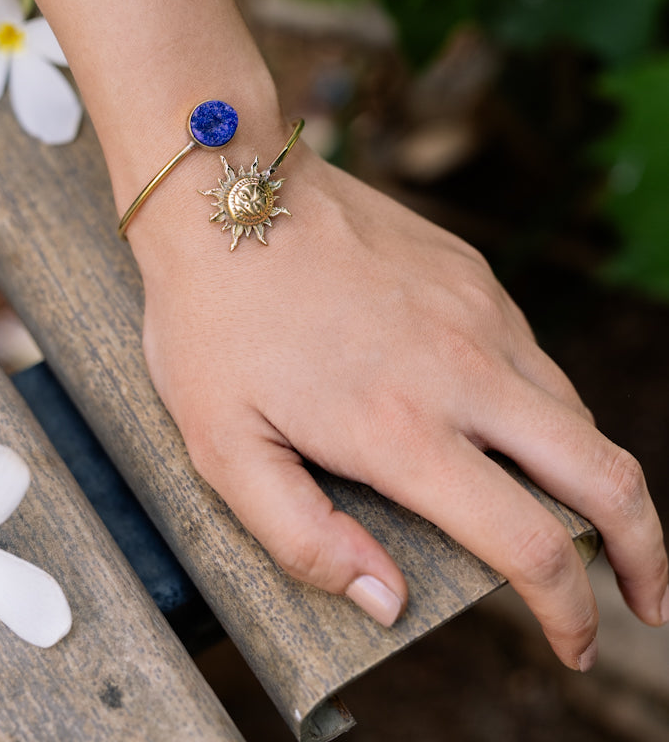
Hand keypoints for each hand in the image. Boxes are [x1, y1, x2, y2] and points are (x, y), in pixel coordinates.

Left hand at [135, 143, 668, 671]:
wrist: (230, 197)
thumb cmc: (216, 324)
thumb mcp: (224, 449)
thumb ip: (304, 537)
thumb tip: (385, 601)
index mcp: (403, 429)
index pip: (529, 542)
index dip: (569, 611)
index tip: (574, 644)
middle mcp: (464, 369)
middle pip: (603, 475)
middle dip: (644, 550)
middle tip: (644, 595)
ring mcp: (477, 313)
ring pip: (574, 412)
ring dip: (591, 477)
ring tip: (569, 514)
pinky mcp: (473, 274)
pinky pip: (533, 356)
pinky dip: (543, 408)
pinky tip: (505, 423)